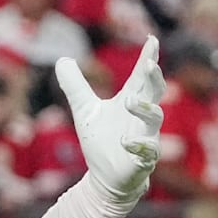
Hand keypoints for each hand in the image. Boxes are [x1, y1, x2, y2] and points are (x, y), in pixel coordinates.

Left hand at [55, 35, 164, 201]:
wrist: (104, 177)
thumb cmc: (100, 140)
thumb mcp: (84, 109)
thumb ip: (75, 85)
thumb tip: (62, 59)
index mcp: (130, 101)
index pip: (141, 77)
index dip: (148, 59)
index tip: (151, 40)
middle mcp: (141, 117)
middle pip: (155, 92)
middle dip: (154, 78)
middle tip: (149, 64)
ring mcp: (145, 137)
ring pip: (155, 118)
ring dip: (145, 108)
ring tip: (129, 101)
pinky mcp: (143, 159)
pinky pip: (148, 151)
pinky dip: (138, 145)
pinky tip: (125, 142)